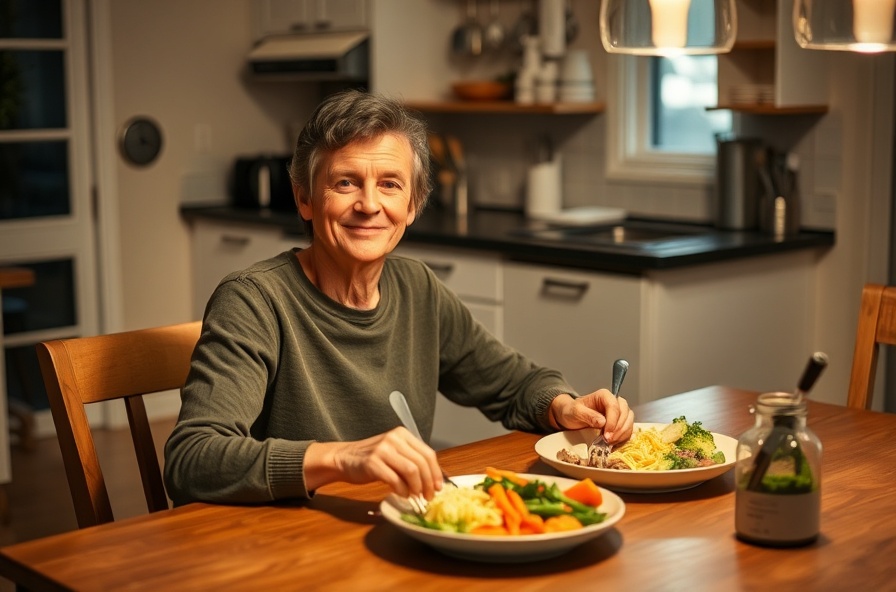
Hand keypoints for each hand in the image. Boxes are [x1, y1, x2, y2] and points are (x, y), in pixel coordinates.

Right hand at [305, 427, 443, 498]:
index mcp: (402, 435)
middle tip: (429, 496)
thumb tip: (432, 480)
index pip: (428, 453)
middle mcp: (394, 439)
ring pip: (411, 471)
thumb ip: (411, 460)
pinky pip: (395, 480)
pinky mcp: (372, 463)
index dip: (436, 472)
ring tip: (415, 496)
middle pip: (421, 463)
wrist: (344, 458)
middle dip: (428, 483)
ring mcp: (382, 450)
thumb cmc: (371, 459)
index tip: (438, 487)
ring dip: (417, 488)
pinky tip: (402, 494)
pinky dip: (402, 490)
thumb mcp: (394, 452)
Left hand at [549, 390, 633, 443]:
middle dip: (619, 428)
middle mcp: (614, 401)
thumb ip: (587, 415)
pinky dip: (623, 436)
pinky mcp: (619, 422)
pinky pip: (628, 428)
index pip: (614, 406)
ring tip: (610, 442)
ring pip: (629, 420)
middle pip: (625, 413)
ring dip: (622, 433)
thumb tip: (603, 422)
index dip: (613, 421)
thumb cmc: (571, 411)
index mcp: (604, 395)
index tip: (607, 435)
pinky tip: (614, 442)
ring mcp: (618, 412)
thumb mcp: (575, 412)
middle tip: (609, 440)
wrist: (570, 417)